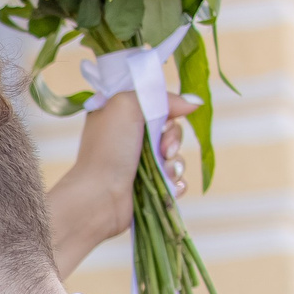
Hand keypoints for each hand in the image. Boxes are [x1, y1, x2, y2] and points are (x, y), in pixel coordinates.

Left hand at [47, 96, 197, 276]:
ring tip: (164, 172)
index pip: (156, 106)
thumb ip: (160, 97)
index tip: (166, 120)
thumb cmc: (108, 148)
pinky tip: (168, 186)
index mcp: (119, 117)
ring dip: (175, 163)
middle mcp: (128, 140)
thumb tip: (193, 103)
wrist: (100, 196)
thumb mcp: (127, 105)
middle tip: (163, 150)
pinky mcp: (148, 188)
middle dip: (173, 139)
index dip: (167, 112)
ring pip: (174, 157)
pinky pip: (175, 180)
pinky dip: (175, 183)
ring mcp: (138, 165)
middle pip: (169, 130)